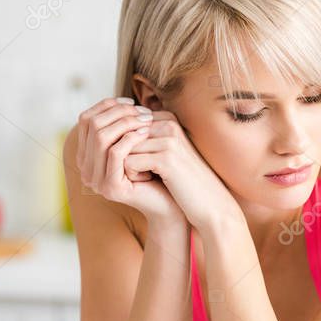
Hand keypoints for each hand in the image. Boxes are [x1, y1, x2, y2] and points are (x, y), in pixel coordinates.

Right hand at [75, 97, 183, 223]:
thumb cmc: (152, 168)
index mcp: (86, 155)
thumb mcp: (134, 143)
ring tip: (146, 119)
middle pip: (92, 125)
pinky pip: (115, 153)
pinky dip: (130, 138)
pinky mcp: (109, 187)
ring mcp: (95, 179)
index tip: (131, 103)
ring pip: (101, 137)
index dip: (107, 106)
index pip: (86, 120)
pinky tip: (146, 132)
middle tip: (142, 111)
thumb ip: (122, 126)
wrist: (167, 200)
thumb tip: (121, 99)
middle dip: (118, 113)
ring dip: (125, 123)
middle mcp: (86, 168)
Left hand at [123, 111, 242, 231]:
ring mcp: (169, 140)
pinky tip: (147, 181)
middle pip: (125, 135)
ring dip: (128, 165)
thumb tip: (112, 130)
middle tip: (142, 171)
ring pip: (125, 148)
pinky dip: (133, 175)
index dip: (129, 145)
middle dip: (126, 154)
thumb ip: (144, 137)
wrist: (208, 201)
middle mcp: (170, 124)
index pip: (129, 125)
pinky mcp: (166, 159)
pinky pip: (130, 162)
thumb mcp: (164, 151)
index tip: (144, 160)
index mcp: (169, 119)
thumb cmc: (183, 178)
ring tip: (145, 176)